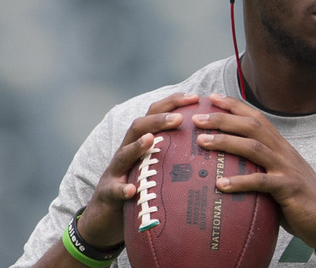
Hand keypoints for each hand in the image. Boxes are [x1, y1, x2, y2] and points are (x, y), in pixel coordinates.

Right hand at [77, 93, 200, 247]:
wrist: (105, 217)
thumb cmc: (138, 187)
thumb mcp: (156, 166)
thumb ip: (175, 153)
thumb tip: (211, 144)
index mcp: (140, 142)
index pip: (154, 114)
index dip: (172, 103)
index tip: (195, 97)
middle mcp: (126, 152)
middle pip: (138, 127)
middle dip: (158, 120)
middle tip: (179, 118)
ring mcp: (115, 172)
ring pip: (123, 154)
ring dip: (137, 146)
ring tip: (151, 140)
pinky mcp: (108, 194)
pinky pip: (114, 190)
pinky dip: (122, 189)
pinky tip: (131, 190)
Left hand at [193, 93, 315, 249]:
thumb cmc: (300, 201)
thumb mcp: (279, 178)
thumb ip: (260, 170)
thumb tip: (229, 173)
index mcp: (281, 146)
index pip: (256, 118)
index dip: (235, 106)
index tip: (213, 97)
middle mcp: (284, 152)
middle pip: (252, 126)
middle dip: (223, 118)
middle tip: (197, 117)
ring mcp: (287, 169)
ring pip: (254, 148)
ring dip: (226, 142)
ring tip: (202, 141)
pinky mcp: (288, 189)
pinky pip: (260, 183)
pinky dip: (239, 182)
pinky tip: (220, 185)